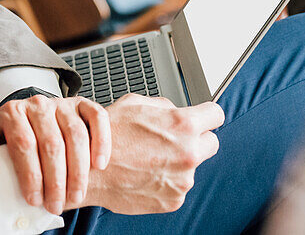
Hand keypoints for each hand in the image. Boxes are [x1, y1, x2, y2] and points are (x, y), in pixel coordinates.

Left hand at [0, 94, 110, 214]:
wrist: (33, 124)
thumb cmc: (13, 140)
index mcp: (12, 112)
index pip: (23, 143)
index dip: (30, 174)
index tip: (34, 199)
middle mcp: (37, 104)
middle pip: (51, 144)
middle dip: (55, 180)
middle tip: (56, 205)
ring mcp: (62, 103)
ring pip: (76, 135)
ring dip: (78, 170)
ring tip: (76, 196)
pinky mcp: (83, 105)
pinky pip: (97, 118)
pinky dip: (101, 142)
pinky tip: (100, 165)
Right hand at [81, 94, 223, 213]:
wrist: (88, 171)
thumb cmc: (105, 137)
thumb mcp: (132, 104)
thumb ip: (163, 105)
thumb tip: (175, 110)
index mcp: (181, 125)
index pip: (216, 115)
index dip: (207, 115)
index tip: (203, 119)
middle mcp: (188, 153)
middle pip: (211, 143)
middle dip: (196, 140)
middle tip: (172, 140)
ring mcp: (183, 180)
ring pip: (192, 167)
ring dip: (176, 163)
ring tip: (147, 159)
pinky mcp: (174, 200)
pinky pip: (177, 187)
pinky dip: (164, 181)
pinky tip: (144, 174)